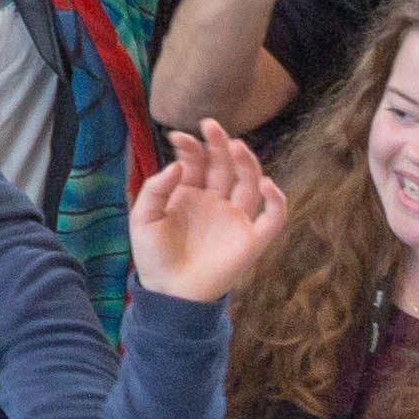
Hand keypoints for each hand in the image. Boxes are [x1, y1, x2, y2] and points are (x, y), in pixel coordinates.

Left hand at [125, 122, 286, 302]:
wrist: (169, 293)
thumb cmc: (154, 255)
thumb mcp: (143, 218)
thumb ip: (156, 189)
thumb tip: (179, 165)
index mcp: (190, 194)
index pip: (197, 162)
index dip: (191, 147)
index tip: (178, 136)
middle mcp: (215, 201)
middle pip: (224, 166)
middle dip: (218, 144)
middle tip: (211, 124)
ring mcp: (235, 219)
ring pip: (249, 183)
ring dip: (246, 162)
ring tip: (234, 144)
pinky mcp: (252, 239)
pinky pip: (272, 216)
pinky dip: (276, 199)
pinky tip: (265, 182)